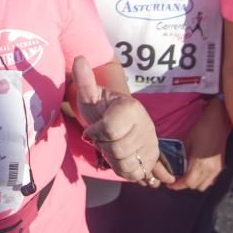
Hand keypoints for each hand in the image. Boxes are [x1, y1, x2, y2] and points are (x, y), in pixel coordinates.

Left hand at [72, 57, 173, 185]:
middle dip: (104, 147)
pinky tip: (122, 158)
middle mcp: (146, 125)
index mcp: (130, 108)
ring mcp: (151, 142)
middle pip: (117, 150)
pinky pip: (137, 173)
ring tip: (111, 146)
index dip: (95, 133)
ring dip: (114, 160)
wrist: (116, 117)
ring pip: (127, 164)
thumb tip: (79, 59)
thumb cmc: (99, 107)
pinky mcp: (153, 157)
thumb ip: (84, 79)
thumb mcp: (89, 95)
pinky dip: (125, 170)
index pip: (108, 131)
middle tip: (102, 139)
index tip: (92, 129)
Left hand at [168, 101, 227, 190]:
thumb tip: (176, 166)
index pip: (188, 182)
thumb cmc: (201, 130)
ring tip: (186, 176)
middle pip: (195, 186)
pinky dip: (203, 180)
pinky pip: (211, 180)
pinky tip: (197, 172)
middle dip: (184, 184)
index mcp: (200, 164)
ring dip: (194, 183)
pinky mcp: (221, 166)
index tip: (170, 185)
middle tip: (176, 179)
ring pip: (204, 185)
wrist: (218, 123)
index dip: (177, 185)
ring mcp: (216, 169)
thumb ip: (182, 157)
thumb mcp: (187, 143)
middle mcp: (209, 170)